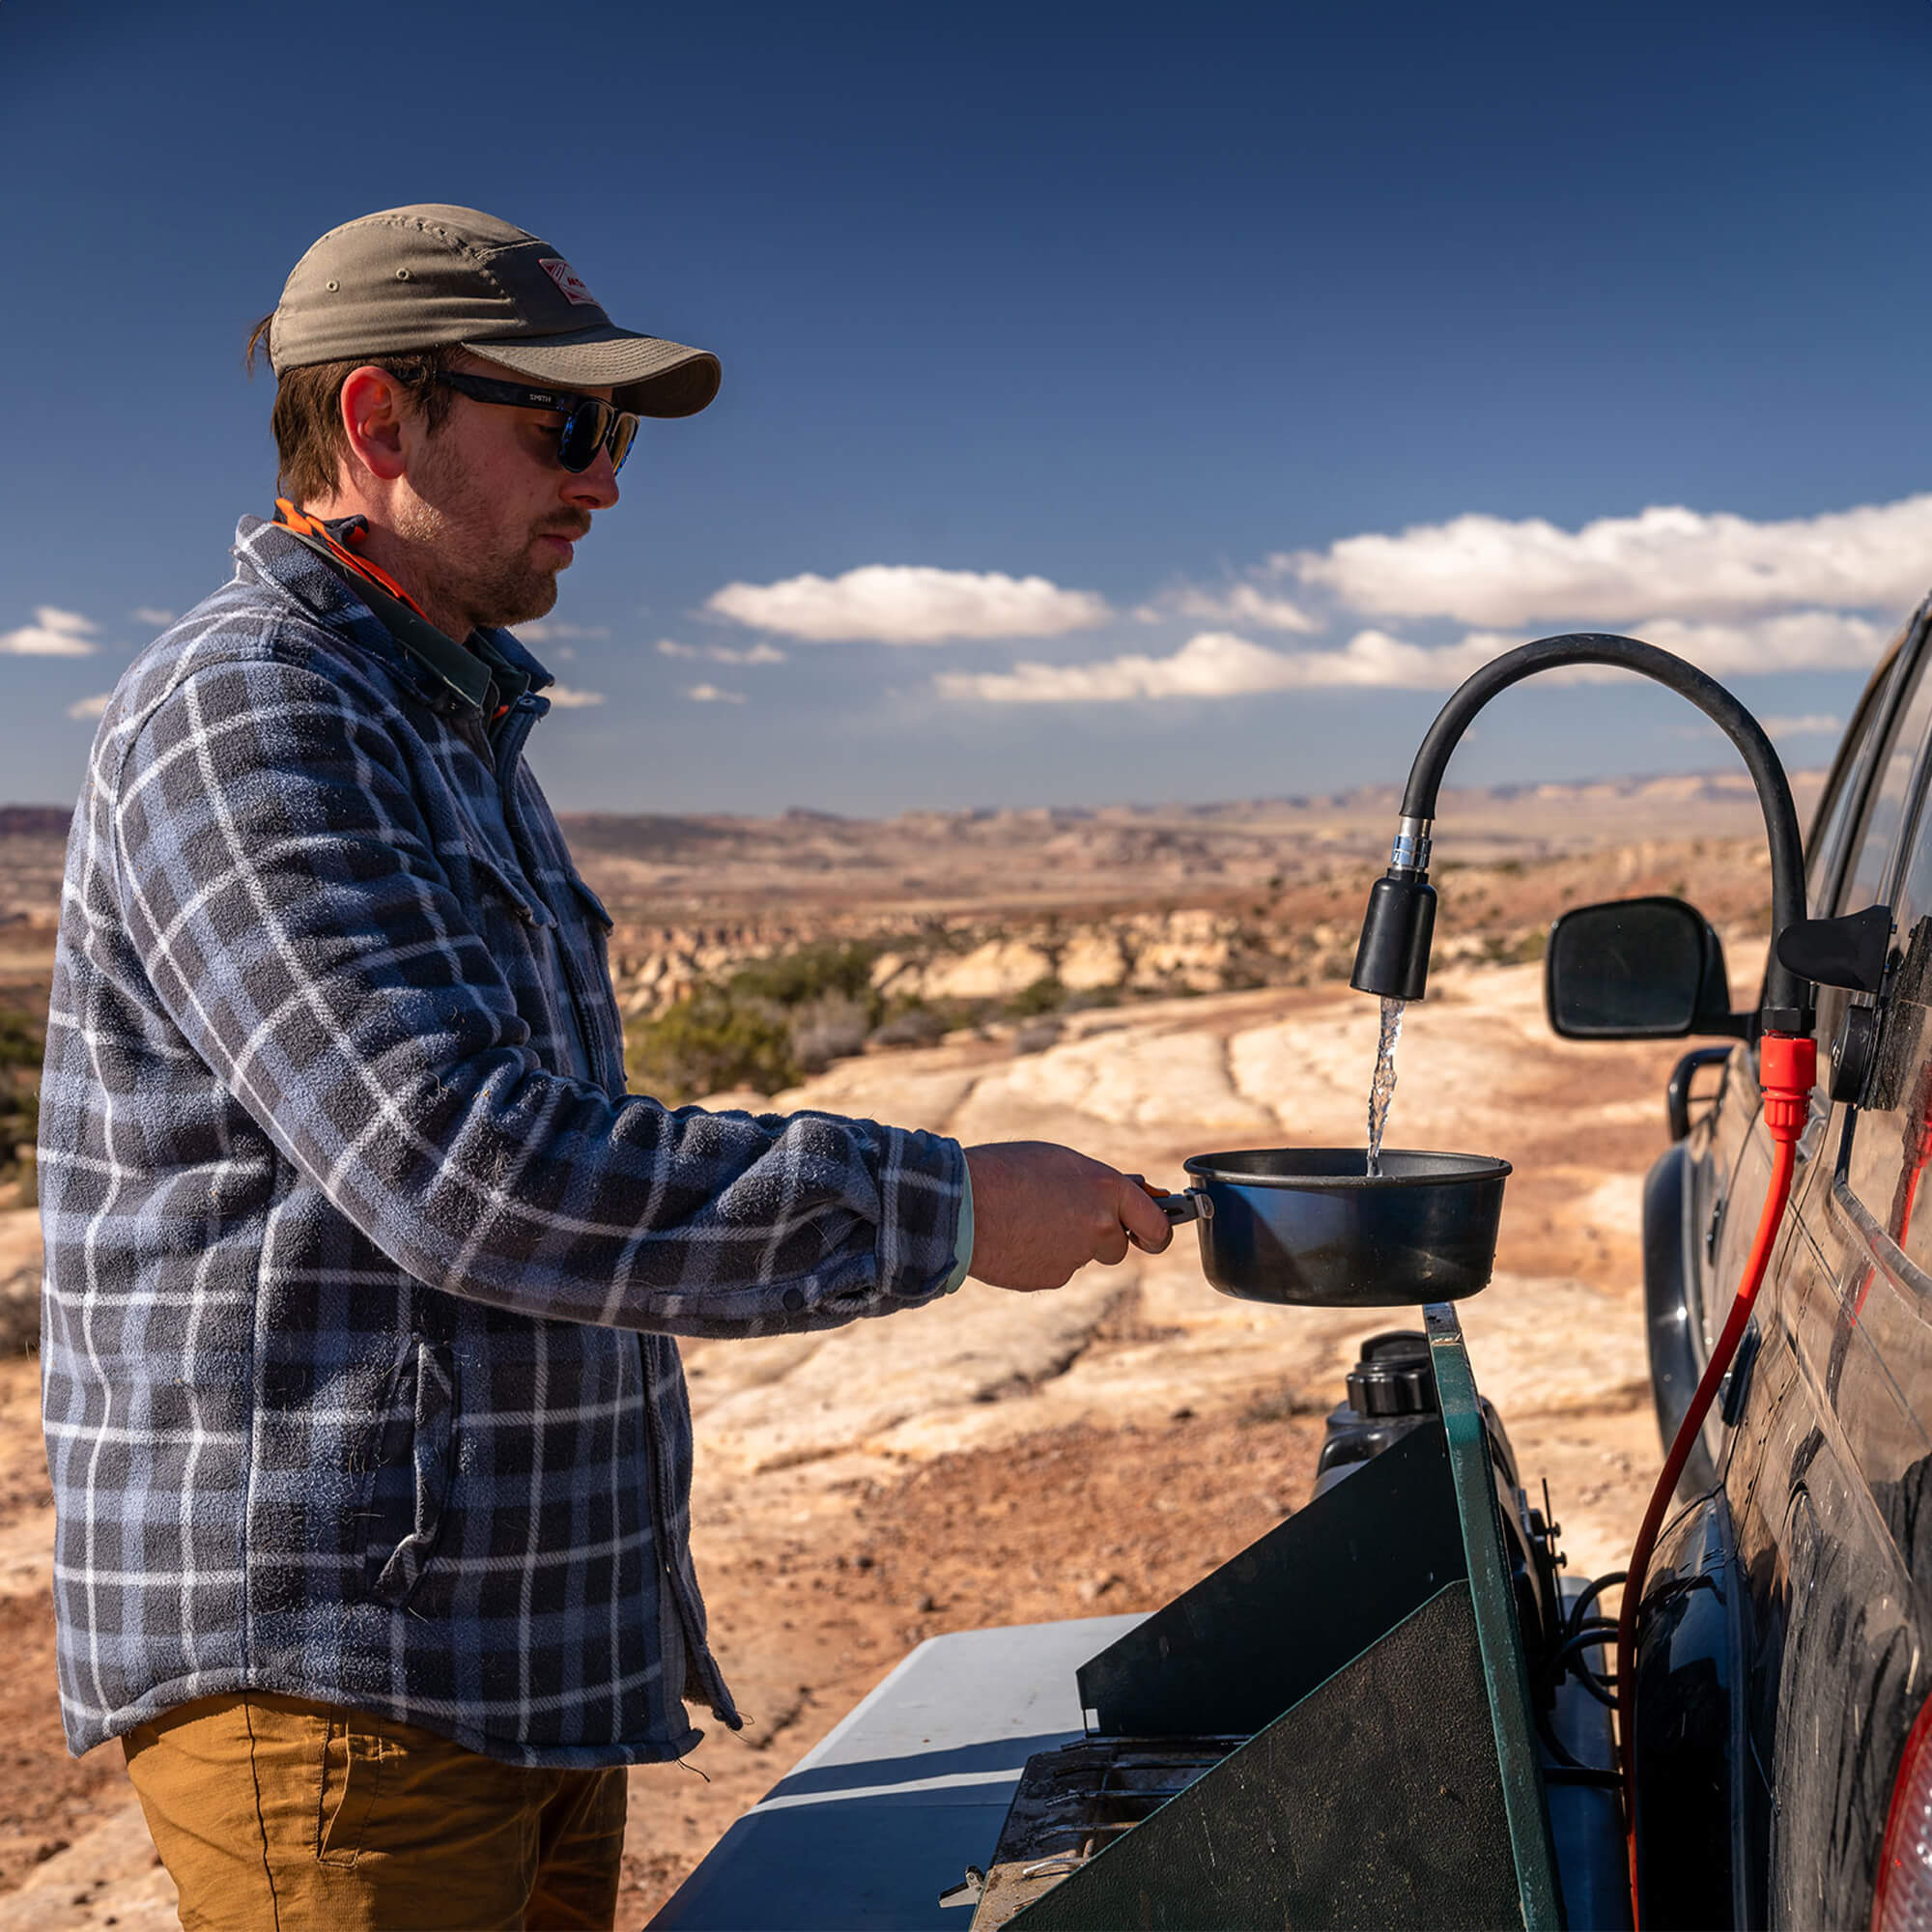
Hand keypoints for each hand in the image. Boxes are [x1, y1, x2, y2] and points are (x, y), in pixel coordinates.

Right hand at [962, 1140, 1173, 1291]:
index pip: (1156, 1225)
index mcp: (1108, 1190)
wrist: (961, 1203)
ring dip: (1064, 1245)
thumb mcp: (1061, 1162)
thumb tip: (1125, 1199)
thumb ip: (1097, 1185)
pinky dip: (1040, 1258)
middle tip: (1067, 1220)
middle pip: (1117, 1247)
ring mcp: (1075, 1258)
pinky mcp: (1050, 1279)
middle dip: (1101, 1239)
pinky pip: (1053, 1269)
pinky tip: (1016, 1237)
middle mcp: (1100, 1227)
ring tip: (1028, 1220)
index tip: (1150, 1237)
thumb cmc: (1008, 1171)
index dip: (1155, 1233)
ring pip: (1080, 1258)